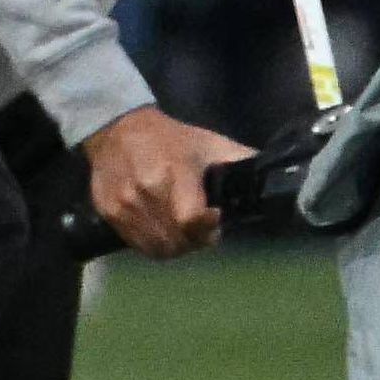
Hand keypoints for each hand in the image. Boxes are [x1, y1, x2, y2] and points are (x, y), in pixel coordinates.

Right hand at [84, 104, 249, 259]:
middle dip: (197, 241)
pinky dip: (156, 246)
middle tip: (207, 231)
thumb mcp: (209, 142)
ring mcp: (123, 207)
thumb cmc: (170, 138)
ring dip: (177, 248)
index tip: (217, 218)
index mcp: (173, 173)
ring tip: (188, 235)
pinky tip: (166, 233)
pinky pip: (136, 244)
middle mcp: (145, 193)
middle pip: (175, 240)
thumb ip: (239, 159)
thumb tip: (271, 173)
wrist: (117, 131)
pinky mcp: (108, 214)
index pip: (190, 219)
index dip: (207, 227)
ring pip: (156, 248)